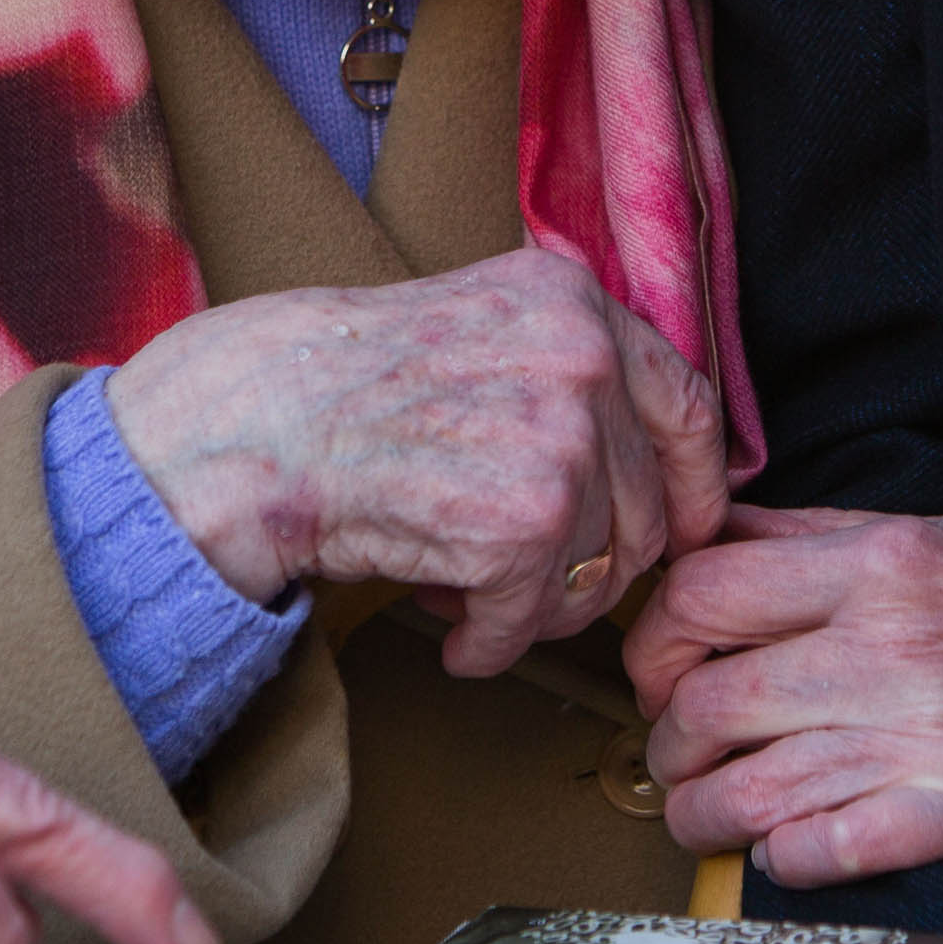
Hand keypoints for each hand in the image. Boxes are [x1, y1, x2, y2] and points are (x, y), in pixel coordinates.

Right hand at [106, 248, 729, 675]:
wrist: (248, 428)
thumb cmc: (334, 385)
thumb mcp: (471, 324)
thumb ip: (560, 367)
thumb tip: (646, 466)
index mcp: (572, 299)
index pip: (686, 406)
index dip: (693, 488)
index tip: (681, 532)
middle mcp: (582, 357)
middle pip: (647, 512)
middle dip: (588, 566)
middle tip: (516, 575)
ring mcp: (559, 439)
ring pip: (596, 575)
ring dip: (532, 607)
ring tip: (466, 592)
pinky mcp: (522, 524)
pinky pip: (533, 620)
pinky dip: (490, 644)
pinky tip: (450, 630)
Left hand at [624, 505, 942, 885]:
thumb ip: (820, 531)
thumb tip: (718, 531)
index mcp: (881, 561)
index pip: (702, 592)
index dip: (653, 639)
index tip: (660, 667)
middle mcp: (888, 646)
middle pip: (704, 701)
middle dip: (666, 741)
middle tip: (676, 750)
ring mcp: (918, 736)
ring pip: (743, 792)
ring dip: (700, 813)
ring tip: (705, 810)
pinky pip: (817, 851)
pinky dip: (777, 858)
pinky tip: (783, 845)